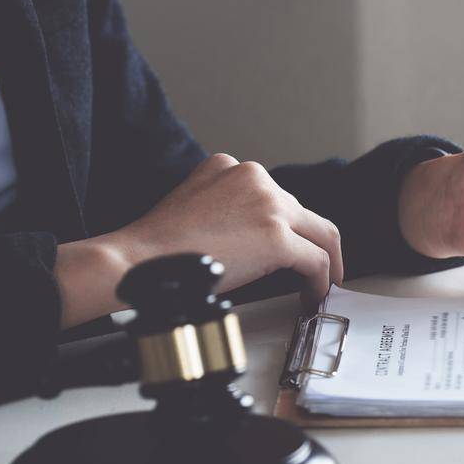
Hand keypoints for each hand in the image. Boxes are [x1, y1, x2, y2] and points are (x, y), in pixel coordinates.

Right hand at [55, 154, 343, 326]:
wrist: (138, 261)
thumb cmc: (157, 246)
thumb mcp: (193, 203)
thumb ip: (225, 205)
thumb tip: (252, 235)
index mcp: (231, 167)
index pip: (276, 197)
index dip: (289, 227)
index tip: (294, 247)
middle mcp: (255, 178)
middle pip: (303, 214)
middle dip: (311, 245)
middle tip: (316, 270)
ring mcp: (268, 205)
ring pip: (320, 234)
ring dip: (325, 263)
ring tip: (321, 285)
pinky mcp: (276, 236)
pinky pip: (316, 261)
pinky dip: (321, 281)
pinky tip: (312, 296)